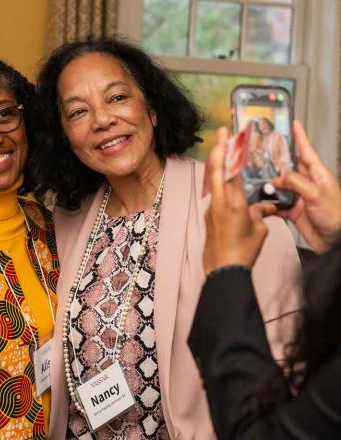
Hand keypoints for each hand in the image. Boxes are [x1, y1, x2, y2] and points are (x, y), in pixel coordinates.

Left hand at [203, 128, 276, 274]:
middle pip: (216, 170)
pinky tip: (225, 182)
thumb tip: (265, 207)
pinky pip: (214, 194)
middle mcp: (219, 203)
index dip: (230, 151)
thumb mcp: (258, 230)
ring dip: (218, 165)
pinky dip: (218, 183)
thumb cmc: (242, 251)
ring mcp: (211, 209)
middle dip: (219, 149)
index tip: (231, 135)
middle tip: (221, 133)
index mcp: (234, 203)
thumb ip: (260, 213)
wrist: (222, 270)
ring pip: (212, 181)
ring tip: (223, 151)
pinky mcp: (208, 217)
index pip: (230, 170)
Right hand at [273, 121, 340, 252]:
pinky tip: (260, 202)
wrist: (336, 241)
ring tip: (254, 178)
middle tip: (262, 152)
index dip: (300, 137)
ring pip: (281, 186)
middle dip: (277, 160)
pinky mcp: (294, 211)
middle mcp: (308, 183)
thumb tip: (276, 179)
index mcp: (318, 174)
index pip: (307, 151)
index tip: (294, 123)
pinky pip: (278, 204)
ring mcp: (300, 197)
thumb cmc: (336, 215)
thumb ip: (295, 183)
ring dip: (269, 185)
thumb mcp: (316, 193)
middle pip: (289, 167)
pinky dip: (269, 203)